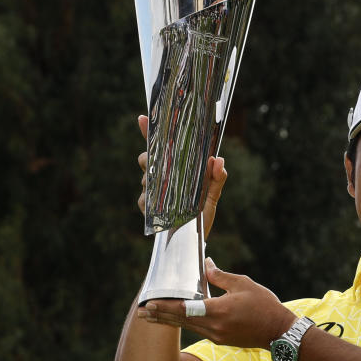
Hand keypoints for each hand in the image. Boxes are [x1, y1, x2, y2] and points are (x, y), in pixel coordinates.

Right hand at [136, 114, 227, 238]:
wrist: (195, 243)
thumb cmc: (203, 217)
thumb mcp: (213, 197)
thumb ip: (217, 179)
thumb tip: (218, 160)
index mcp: (177, 171)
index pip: (162, 148)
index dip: (149, 132)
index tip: (142, 118)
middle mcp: (163, 179)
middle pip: (146, 159)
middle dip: (148, 158)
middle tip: (153, 163)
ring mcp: (153, 193)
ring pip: (144, 178)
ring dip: (152, 181)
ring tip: (167, 191)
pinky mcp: (148, 208)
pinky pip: (143, 199)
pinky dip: (150, 201)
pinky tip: (160, 207)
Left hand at [137, 258, 296, 347]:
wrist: (279, 332)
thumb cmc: (264, 305)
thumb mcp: (243, 284)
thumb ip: (220, 276)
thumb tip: (205, 264)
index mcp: (218, 311)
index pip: (184, 309)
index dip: (164, 307)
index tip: (148, 304)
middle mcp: (214, 327)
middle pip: (180, 321)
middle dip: (159, 316)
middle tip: (140, 313)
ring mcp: (216, 336)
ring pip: (187, 327)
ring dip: (168, 321)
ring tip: (151, 317)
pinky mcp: (220, 340)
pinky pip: (197, 330)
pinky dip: (184, 323)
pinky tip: (176, 318)